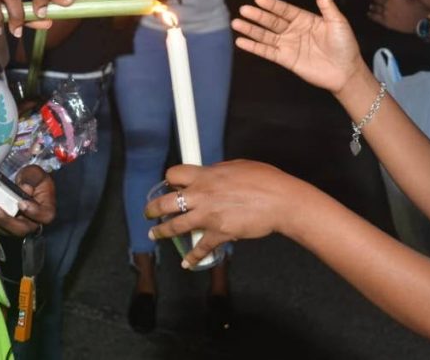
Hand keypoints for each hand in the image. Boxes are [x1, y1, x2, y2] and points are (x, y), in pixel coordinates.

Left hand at [0, 165, 55, 236]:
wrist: (27, 184)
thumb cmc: (34, 180)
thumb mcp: (35, 173)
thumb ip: (31, 178)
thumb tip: (24, 188)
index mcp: (46, 210)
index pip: (44, 216)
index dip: (33, 212)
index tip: (21, 203)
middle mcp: (33, 222)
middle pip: (21, 229)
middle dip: (5, 220)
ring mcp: (18, 226)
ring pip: (6, 230)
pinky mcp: (6, 226)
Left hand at [145, 161, 295, 267]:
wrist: (280, 201)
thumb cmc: (265, 180)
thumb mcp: (237, 166)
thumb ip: (218, 171)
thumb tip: (210, 175)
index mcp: (206, 175)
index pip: (174, 174)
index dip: (169, 179)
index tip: (169, 185)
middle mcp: (202, 195)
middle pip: (166, 202)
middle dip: (153, 209)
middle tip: (149, 212)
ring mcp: (208, 216)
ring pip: (176, 226)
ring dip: (163, 232)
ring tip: (155, 234)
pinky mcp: (219, 233)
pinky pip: (201, 248)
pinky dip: (193, 258)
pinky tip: (187, 263)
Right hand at [231, 0, 363, 93]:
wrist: (346, 71)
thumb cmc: (345, 45)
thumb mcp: (336, 20)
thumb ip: (325, 1)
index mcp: (305, 19)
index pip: (284, 10)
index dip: (272, 5)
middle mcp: (294, 31)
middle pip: (272, 21)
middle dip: (257, 16)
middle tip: (244, 9)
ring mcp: (289, 45)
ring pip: (266, 36)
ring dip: (251, 30)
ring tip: (236, 23)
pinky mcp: (286, 60)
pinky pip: (267, 52)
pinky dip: (254, 47)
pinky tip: (241, 41)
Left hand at [367, 0, 427, 33]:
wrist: (422, 21)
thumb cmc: (418, 6)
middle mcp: (386, 3)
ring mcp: (385, 13)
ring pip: (373, 7)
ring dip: (372, 5)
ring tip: (372, 4)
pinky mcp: (386, 22)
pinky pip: (374, 17)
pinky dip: (371, 14)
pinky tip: (370, 13)